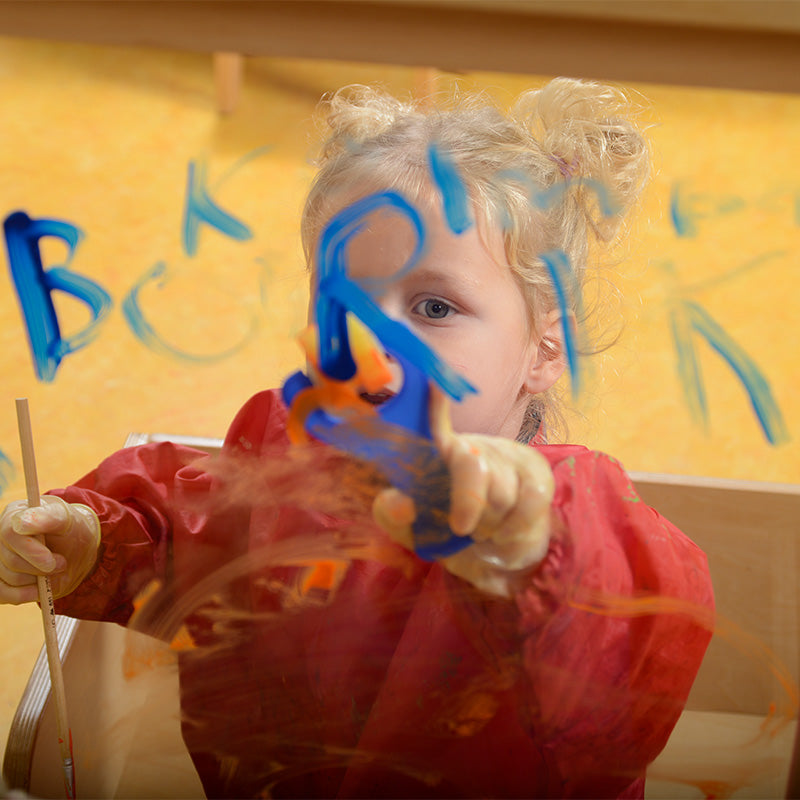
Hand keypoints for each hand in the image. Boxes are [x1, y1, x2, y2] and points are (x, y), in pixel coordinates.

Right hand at [0, 496, 100, 604]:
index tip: (50, 562)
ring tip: (55, 570)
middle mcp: (0, 537)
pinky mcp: (0, 579)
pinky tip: (40, 589)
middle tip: (62, 563)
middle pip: (11, 561)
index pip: (10, 534)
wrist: (76, 548)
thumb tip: (20, 523)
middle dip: (41, 568)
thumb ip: (47, 518)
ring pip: (10, 578)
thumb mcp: (66, 519)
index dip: (30, 551)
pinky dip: (25, 595)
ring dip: (38, 580)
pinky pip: (3, 594)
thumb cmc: (69, 529)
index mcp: (14, 514)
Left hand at [373, 389, 553, 596]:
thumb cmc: (447, 532)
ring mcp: (508, 458)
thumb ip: (394, 515)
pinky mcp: (536, 475)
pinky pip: (530, 498)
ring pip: (502, 491)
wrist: (493, 557)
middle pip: (472, 466)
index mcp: (439, 454)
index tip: (436, 387)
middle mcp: (474, 447)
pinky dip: (515, 526)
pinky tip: (505, 533)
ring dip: (490, 523)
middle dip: (468, 503)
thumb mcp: (412, 528)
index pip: (435, 427)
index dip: (437, 408)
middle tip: (461, 528)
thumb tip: (397, 503)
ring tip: (483, 531)